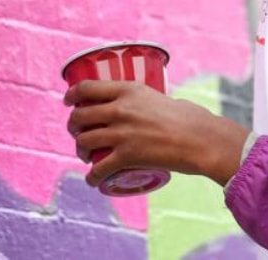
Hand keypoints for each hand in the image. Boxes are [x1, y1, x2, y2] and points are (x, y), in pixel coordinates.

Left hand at [64, 80, 249, 187]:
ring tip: (86, 155)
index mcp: (128, 89)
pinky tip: (93, 180)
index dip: (72, 95)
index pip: (87, 88)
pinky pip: (98, 170)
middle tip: (78, 131)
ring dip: (80, 150)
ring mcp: (121, 133)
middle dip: (73, 125)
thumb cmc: (187, 117)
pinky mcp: (126, 157)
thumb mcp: (159, 97)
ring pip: (84, 141)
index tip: (68, 100)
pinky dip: (92, 177)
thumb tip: (138, 109)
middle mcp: (120, 109)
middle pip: (80, 116)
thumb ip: (141, 101)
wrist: (199, 138)